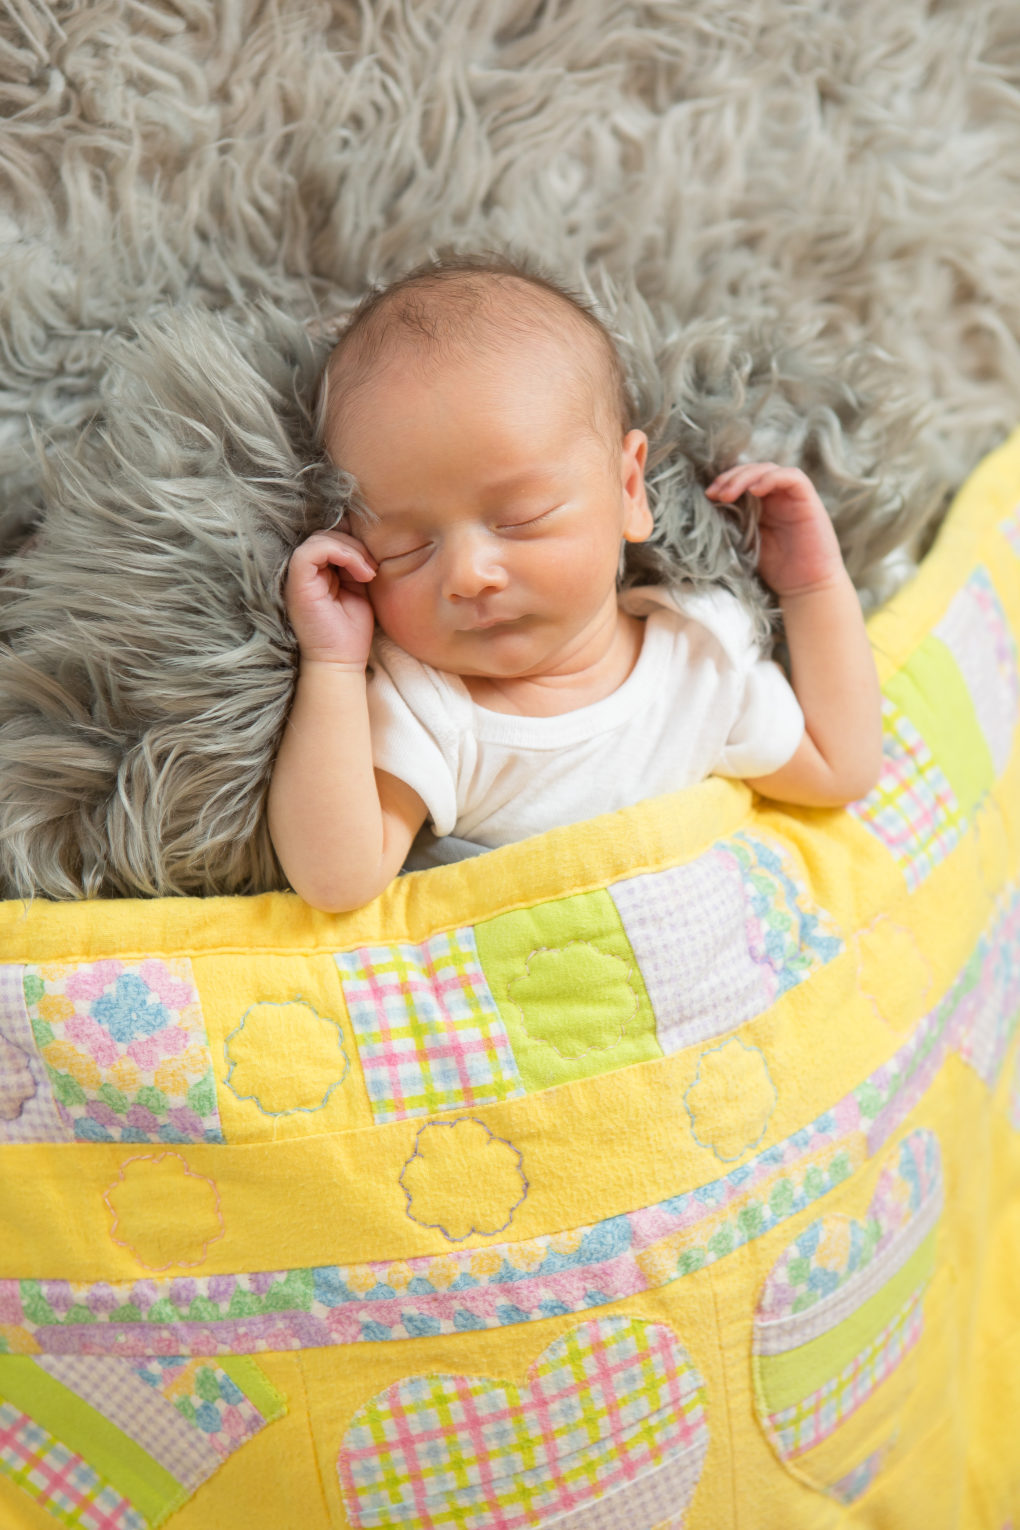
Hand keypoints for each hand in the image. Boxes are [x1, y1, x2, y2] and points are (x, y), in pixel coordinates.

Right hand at [284, 529, 377, 666]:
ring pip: (319, 538)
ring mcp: (298, 577)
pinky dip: (340, 553)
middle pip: (326, 534)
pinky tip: (360, 573)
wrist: (340, 661)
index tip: (374, 565)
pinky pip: (312, 550)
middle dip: (355, 545)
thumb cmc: (351, 633)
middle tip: (373, 568)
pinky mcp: (297, 583)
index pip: (331, 538)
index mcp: (317, 573)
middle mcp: (305, 573)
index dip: (354, 543)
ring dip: (351, 550)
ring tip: (368, 573)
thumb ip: (356, 566)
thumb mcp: (359, 590)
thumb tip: (366, 543)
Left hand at [706, 462, 846, 597]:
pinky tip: (755, 490)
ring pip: (769, 469)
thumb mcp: (746, 541)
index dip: (724, 481)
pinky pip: (793, 477)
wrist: (806, 586)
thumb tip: (710, 505)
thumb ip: (734, 521)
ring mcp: (792, 497)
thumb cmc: (777, 568)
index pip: (742, 479)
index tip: (708, 496)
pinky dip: (772, 478)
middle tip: (715, 493)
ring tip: (729, 494)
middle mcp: (778, 496)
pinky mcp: (808, 500)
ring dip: (745, 476)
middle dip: (731, 477)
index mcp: (762, 504)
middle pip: (753, 470)